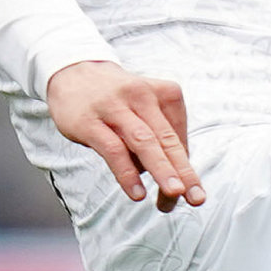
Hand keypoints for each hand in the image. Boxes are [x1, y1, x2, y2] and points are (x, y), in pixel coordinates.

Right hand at [46, 59, 204, 209]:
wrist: (72, 72)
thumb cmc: (116, 99)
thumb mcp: (145, 107)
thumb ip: (159, 137)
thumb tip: (173, 178)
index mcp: (163, 92)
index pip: (178, 136)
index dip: (186, 168)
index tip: (192, 194)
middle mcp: (142, 95)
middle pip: (167, 139)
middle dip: (184, 170)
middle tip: (197, 197)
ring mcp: (114, 107)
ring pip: (144, 142)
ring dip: (162, 170)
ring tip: (174, 194)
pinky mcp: (89, 121)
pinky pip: (113, 149)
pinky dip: (127, 173)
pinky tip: (137, 193)